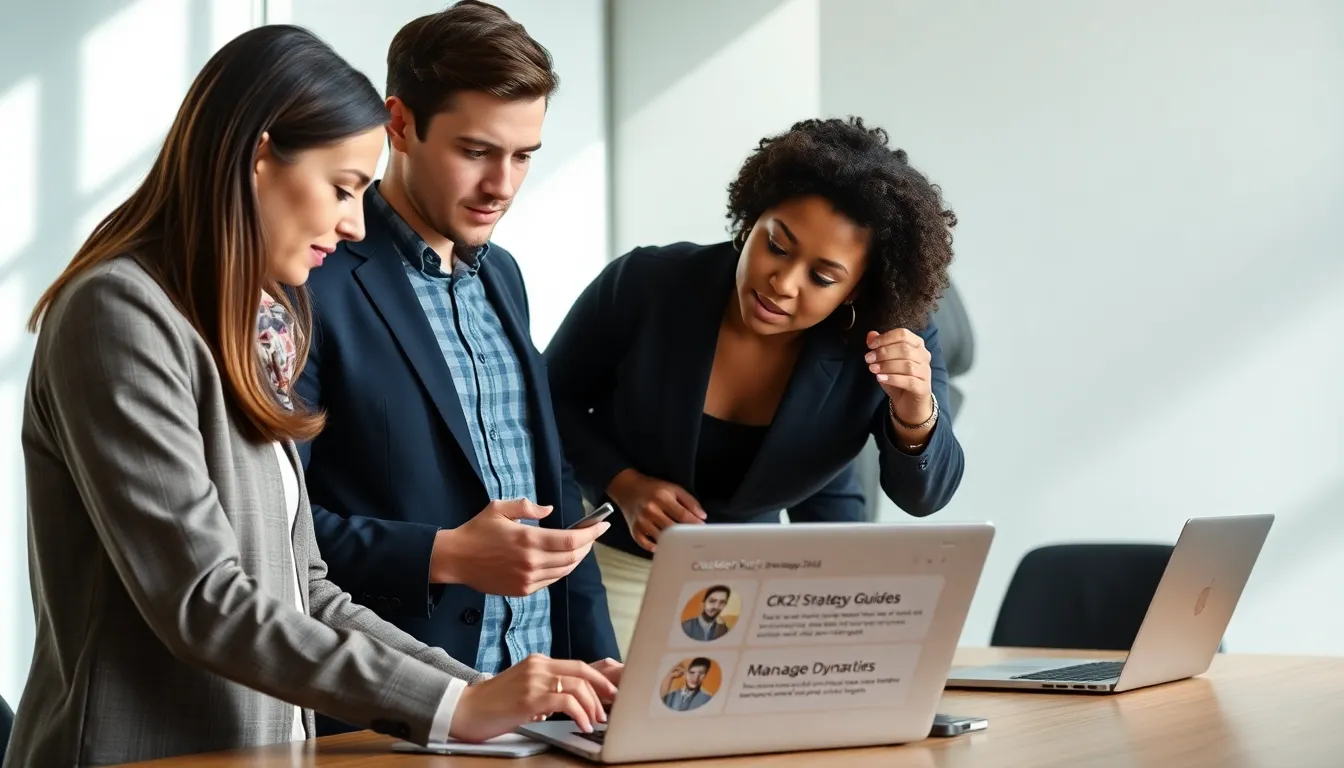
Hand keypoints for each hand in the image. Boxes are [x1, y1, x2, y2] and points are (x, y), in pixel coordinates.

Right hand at [430, 498, 609, 594]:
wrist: (455, 559)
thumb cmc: (476, 530)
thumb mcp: (499, 508)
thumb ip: (527, 506)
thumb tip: (549, 510)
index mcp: (527, 539)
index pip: (570, 540)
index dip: (590, 534)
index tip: (602, 525)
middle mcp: (531, 562)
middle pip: (572, 557)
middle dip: (587, 545)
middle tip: (593, 534)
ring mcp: (527, 579)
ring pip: (564, 571)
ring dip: (576, 559)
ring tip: (580, 546)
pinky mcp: (522, 590)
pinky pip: (551, 581)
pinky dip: (561, 570)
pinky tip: (562, 560)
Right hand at [449, 655, 617, 740]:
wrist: (464, 709)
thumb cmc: (492, 704)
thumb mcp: (523, 690)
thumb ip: (545, 691)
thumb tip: (567, 704)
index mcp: (538, 662)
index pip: (577, 665)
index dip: (598, 678)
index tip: (611, 692)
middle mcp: (538, 666)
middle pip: (582, 671)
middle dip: (603, 688)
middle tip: (613, 704)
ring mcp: (534, 680)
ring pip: (578, 685)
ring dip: (593, 705)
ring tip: (597, 720)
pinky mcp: (530, 697)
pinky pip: (566, 702)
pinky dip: (580, 713)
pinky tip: (583, 724)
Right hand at [606, 469, 704, 552]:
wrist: (627, 488)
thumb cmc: (653, 489)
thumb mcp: (673, 488)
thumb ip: (689, 501)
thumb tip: (702, 516)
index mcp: (662, 498)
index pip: (683, 515)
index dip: (694, 524)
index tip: (702, 529)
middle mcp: (651, 510)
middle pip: (673, 528)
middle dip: (685, 534)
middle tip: (693, 538)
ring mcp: (641, 521)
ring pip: (661, 538)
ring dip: (672, 542)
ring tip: (681, 543)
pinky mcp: (634, 530)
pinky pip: (645, 544)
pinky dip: (654, 547)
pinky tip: (662, 546)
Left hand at [865, 329, 933, 425]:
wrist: (910, 403)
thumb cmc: (898, 378)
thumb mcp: (886, 361)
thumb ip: (879, 346)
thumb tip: (871, 334)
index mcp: (917, 344)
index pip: (903, 334)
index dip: (885, 338)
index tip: (871, 345)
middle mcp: (924, 356)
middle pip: (905, 349)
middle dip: (884, 352)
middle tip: (869, 358)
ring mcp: (925, 372)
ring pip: (907, 365)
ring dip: (887, 365)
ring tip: (873, 369)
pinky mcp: (923, 387)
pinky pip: (909, 381)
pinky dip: (893, 378)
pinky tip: (881, 378)